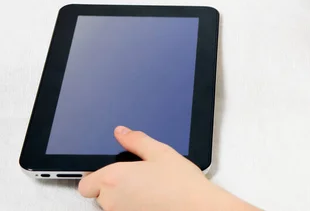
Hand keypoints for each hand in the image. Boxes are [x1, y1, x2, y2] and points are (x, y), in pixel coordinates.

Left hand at [79, 126, 259, 210]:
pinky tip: (151, 200)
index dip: (96, 176)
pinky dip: (132, 206)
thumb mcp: (161, 152)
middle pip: (99, 194)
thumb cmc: (181, 184)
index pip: (85, 182)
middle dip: (113, 185)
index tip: (111, 172)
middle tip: (137, 177)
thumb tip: (121, 132)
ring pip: (111, 205)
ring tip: (148, 188)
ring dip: (123, 197)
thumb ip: (136, 141)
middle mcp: (112, 200)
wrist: (198, 208)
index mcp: (114, 177)